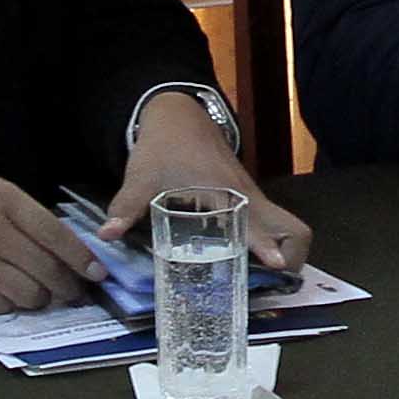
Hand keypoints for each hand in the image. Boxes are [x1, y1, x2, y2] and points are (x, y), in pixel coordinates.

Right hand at [0, 176, 98, 312]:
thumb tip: (68, 251)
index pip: (56, 235)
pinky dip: (10, 305)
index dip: (82, 259)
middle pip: (48, 270)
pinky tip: (4, 293)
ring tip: (38, 293)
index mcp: (2, 200)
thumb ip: (26, 218)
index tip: (97, 274)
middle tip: (74, 293)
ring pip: (30, 295)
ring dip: (40, 299)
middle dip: (68, 287)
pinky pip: (2, 307)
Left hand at [102, 101, 310, 273]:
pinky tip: (243, 262)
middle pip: (292, 229)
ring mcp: (250, 198)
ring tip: (258, 282)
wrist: (178, 114)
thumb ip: (126, 207)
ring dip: (280, 252)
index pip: (257, 223)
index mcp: (226, 194)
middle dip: (291, 257)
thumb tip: (106, 235)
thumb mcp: (142, 177)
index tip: (276, 266)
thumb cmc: (164, 146)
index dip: (268, 245)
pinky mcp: (246, 198)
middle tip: (271, 284)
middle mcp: (247, 199)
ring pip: (284, 227)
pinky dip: (266, 243)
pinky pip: (267, 225)